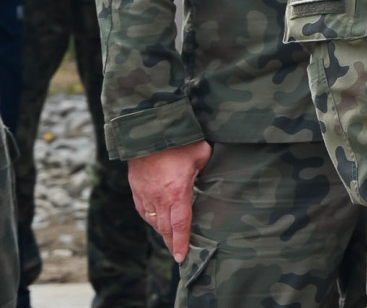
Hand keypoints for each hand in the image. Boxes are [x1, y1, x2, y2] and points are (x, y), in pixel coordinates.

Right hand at [128, 140, 209, 261]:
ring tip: (170, 240)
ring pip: (153, 221)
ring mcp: (145, 194)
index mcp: (177, 192)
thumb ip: (205, 171)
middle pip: (165, 228)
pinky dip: (150, 219)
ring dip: (162, 232)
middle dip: (172, 242)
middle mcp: (158, 198)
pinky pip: (142, 210)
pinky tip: (156, 222)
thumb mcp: (202, 155)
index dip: (182, 243)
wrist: (148, 131)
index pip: (180, 225)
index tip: (182, 258)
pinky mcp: (136, 189)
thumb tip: (208, 177)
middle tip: (178, 253)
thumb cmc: (179, 142)